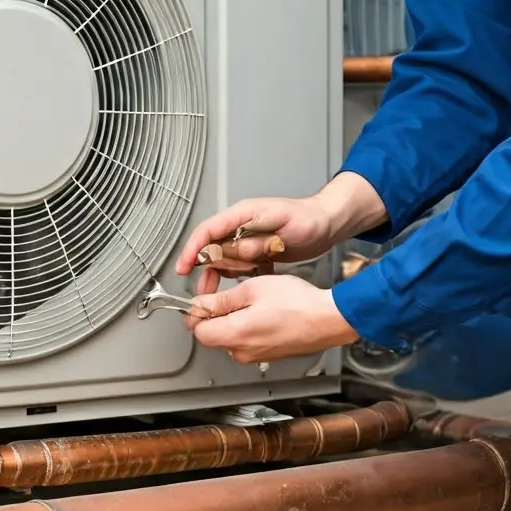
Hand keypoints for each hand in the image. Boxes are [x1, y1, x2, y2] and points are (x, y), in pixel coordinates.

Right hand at [173, 196, 336, 295]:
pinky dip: (236, 277)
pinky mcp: (255, 251)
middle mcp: (240, 227)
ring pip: (223, 259)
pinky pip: (238, 266)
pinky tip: (241, 287)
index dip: (192, 248)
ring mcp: (247, 239)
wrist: (326, 223)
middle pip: (211, 247)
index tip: (184, 266)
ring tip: (215, 295)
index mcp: (242, 215)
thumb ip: (258, 239)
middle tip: (202, 290)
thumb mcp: (283, 225)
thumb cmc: (308, 219)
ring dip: (218, 276)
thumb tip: (236, 251)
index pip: (208, 230)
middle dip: (204, 269)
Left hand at [182, 274, 359, 362]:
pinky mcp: (267, 355)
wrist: (328, 319)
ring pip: (230, 338)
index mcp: (235, 334)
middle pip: (213, 335)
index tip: (204, 298)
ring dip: (233, 320)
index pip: (198, 331)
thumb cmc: (297, 303)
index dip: (197, 312)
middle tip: (231, 295)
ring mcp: (256, 356)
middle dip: (215, 315)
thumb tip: (200, 304)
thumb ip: (221, 299)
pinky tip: (264, 312)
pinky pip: (247, 342)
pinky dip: (248, 327)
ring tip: (253, 301)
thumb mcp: (254, 288)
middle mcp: (242, 352)